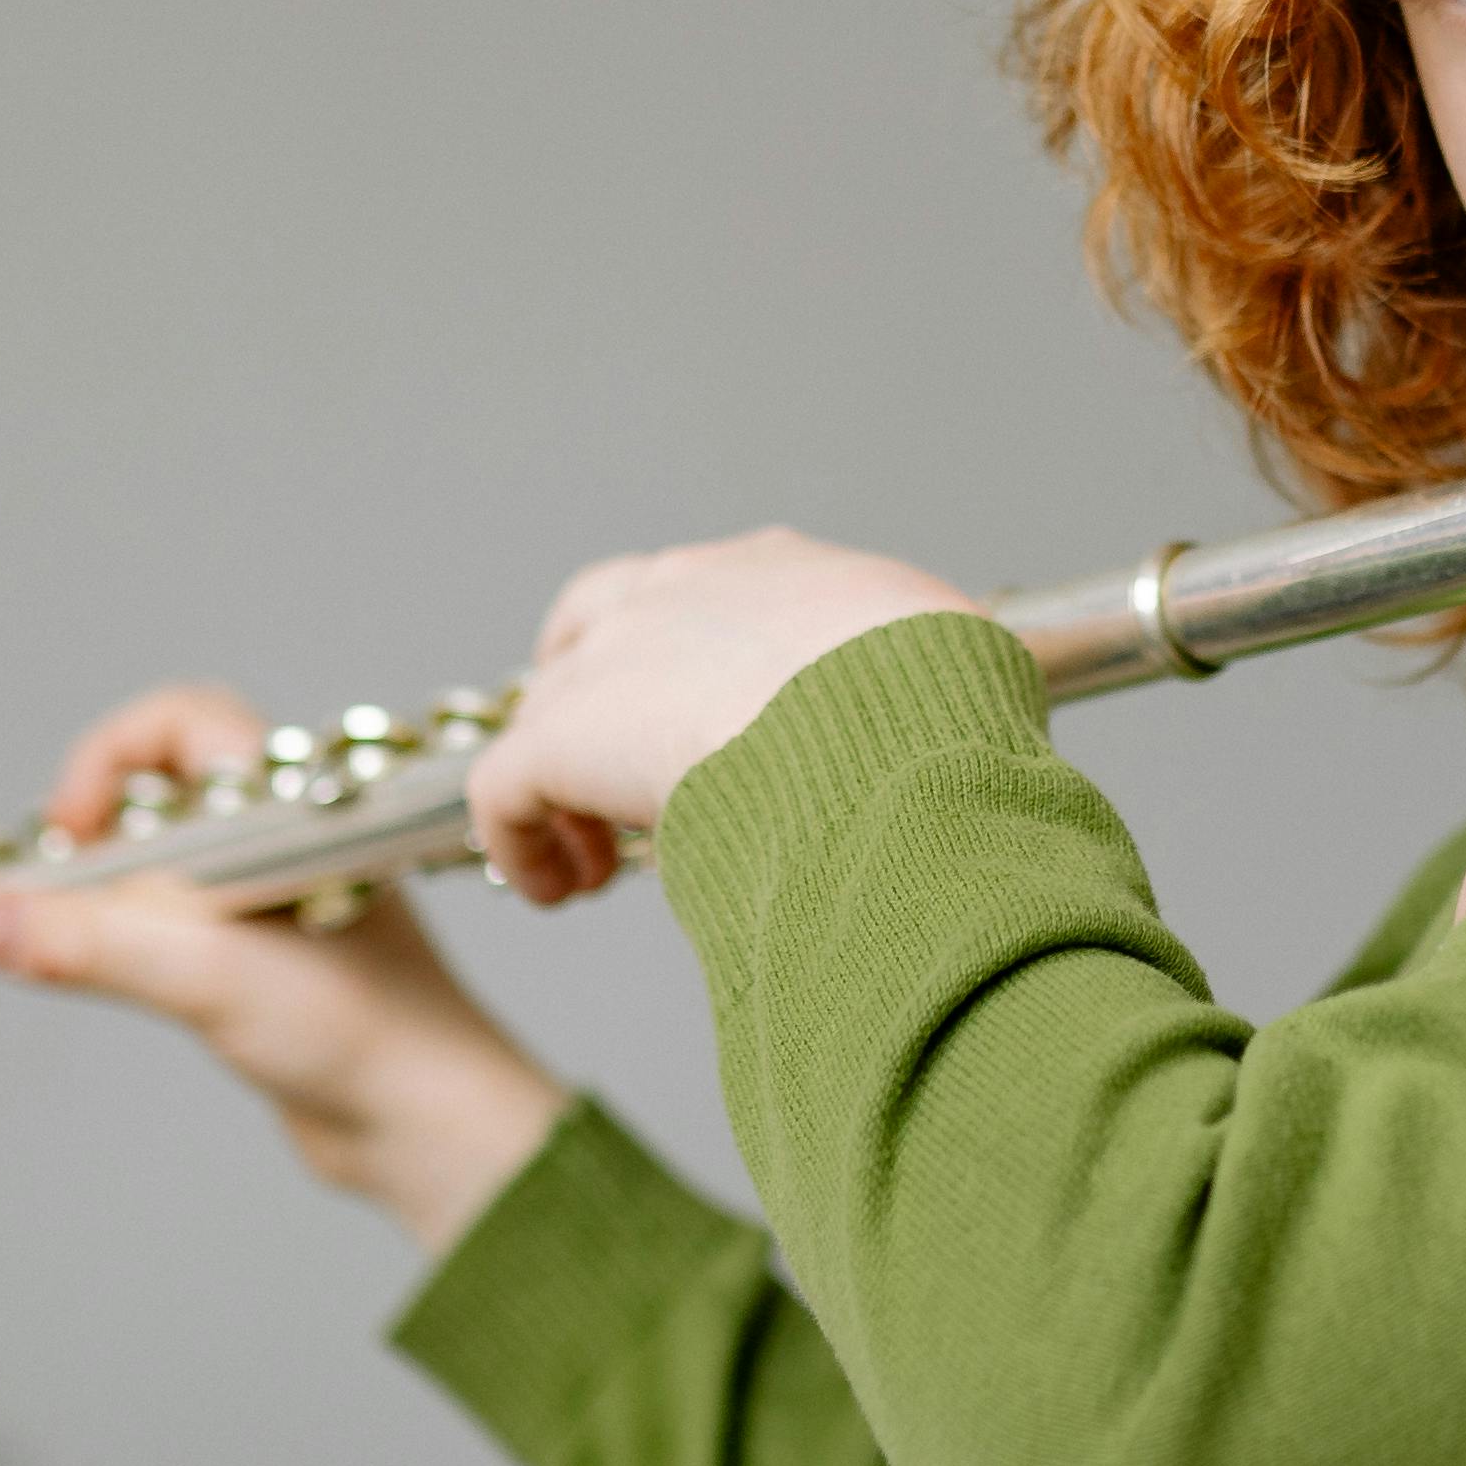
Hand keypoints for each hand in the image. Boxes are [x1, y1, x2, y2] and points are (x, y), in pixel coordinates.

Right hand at [0, 682, 571, 1255]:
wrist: (428, 1128)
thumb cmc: (358, 1034)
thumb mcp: (206, 977)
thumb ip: (89, 943)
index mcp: (285, 809)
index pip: (181, 721)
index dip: (107, 758)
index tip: (72, 835)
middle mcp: (282, 840)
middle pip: (163, 786)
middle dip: (97, 827)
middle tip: (66, 888)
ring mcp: (275, 900)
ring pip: (169, 858)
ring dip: (113, 888)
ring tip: (86, 943)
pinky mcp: (265, 961)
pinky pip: (181, 918)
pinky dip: (135, 934)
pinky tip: (127, 979)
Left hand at [461, 529, 978, 904]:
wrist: (893, 732)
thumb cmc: (944, 712)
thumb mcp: (955, 676)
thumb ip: (925, 700)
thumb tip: (959, 753)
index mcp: (780, 575)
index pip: (704, 598)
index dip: (689, 666)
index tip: (707, 731)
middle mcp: (683, 591)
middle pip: (598, 625)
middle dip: (596, 697)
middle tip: (618, 776)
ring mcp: (614, 658)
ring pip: (548, 713)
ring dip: (564, 786)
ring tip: (594, 861)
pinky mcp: (560, 737)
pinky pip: (506, 792)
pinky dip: (525, 843)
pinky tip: (561, 889)